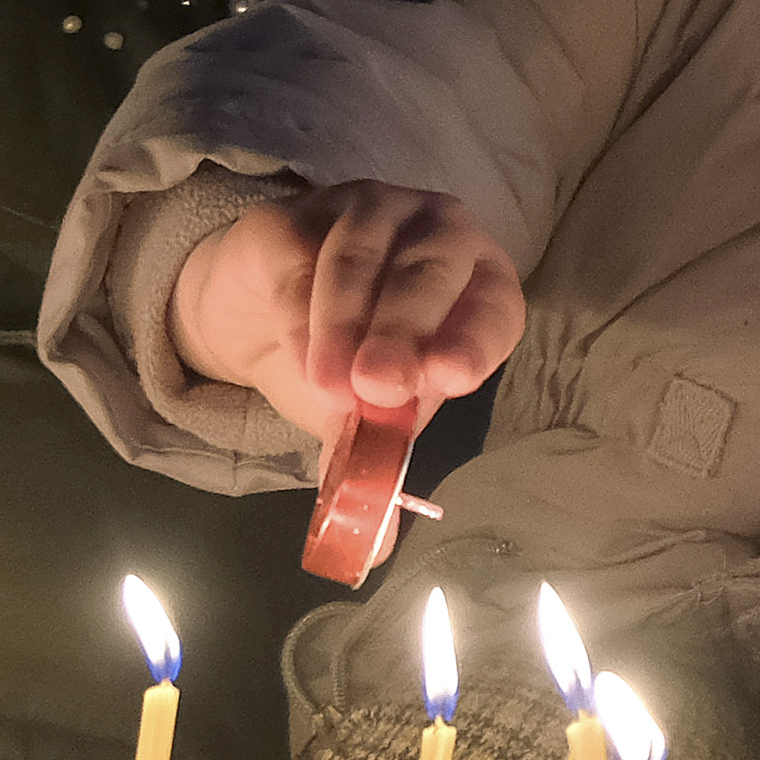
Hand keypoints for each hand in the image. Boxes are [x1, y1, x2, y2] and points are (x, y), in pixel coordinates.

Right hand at [172, 178, 523, 441]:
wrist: (264, 309)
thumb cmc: (347, 359)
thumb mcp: (369, 414)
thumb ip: (375, 465)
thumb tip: (374, 548)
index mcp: (479, 284)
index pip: (495, 306)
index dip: (476, 340)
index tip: (448, 378)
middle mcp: (438, 234)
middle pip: (432, 269)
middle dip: (405, 328)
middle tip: (378, 386)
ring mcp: (373, 211)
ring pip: (362, 257)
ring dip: (344, 323)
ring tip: (328, 386)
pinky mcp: (304, 212)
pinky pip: (304, 253)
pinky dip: (299, 308)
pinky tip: (298, 351)